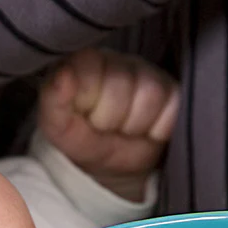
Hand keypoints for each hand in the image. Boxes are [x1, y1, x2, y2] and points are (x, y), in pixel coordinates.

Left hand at [38, 48, 178, 201]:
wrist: (111, 167)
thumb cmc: (81, 139)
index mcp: (86, 60)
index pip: (90, 69)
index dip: (88, 103)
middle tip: (106, 128)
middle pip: (121, 87)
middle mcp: (119, 60)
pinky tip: (146, 130)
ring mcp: (150, 74)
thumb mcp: (57, 127)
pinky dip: (159, 129)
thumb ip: (53, 100)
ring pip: (149, 96)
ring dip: (135, 125)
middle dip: (111, 119)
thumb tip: (64, 74)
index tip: (83, 116)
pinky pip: (174, 109)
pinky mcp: (174, 93)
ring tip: (125, 130)